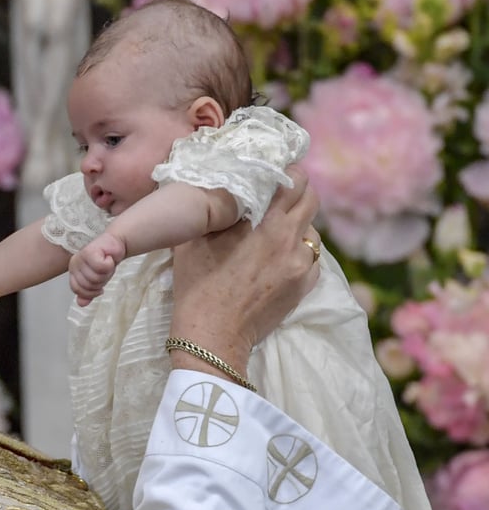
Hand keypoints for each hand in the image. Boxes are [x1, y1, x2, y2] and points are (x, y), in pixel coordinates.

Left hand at [69, 233, 125, 306]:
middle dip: (101, 282)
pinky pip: (101, 267)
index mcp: (73, 272)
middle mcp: (74, 264)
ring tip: (106, 264)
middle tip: (104, 271)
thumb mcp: (97, 282)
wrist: (115, 245)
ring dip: (106, 273)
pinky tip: (108, 258)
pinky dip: (109, 265)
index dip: (91, 292)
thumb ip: (88, 293)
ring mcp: (81, 257)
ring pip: (95, 277)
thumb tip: (81, 304)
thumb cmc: (105, 262)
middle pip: (88, 285)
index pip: (77, 290)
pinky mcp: (90, 251)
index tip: (99, 286)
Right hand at [169, 166, 320, 376]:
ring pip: (312, 232)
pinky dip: (298, 254)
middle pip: (311, 201)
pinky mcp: (303, 289)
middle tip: (278, 197)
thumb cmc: (197, 285)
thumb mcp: (196, 240)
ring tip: (273, 234)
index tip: (276, 174)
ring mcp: (301, 268)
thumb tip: (222, 186)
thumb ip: (216, 209)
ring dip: (297, 226)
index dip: (288, 173)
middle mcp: (292, 242)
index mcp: (269, 225)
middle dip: (297, 195)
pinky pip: (311, 260)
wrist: (211, 336)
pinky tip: (278, 260)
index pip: (296, 182)